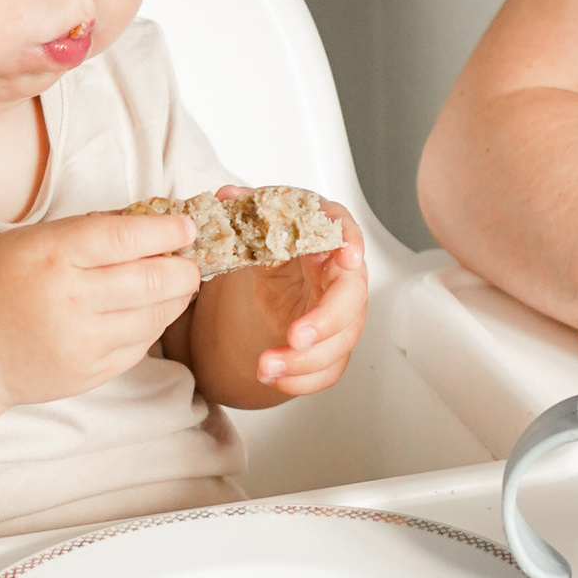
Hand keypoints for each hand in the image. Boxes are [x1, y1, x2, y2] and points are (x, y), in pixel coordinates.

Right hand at [0, 206, 199, 416]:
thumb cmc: (1, 283)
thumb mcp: (34, 239)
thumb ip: (92, 228)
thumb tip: (154, 218)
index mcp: (54, 256)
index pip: (128, 237)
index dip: (168, 231)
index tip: (187, 227)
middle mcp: (71, 300)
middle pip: (155, 279)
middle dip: (185, 267)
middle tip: (190, 259)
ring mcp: (83, 341)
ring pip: (157, 315)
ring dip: (176, 296)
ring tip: (174, 282)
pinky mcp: (91, 372)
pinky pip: (142, 344)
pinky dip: (154, 323)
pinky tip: (146, 311)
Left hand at [231, 206, 368, 397]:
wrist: (282, 273)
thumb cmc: (282, 244)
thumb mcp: (260, 221)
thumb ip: (245, 208)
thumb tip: (225, 197)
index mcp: (328, 238)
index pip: (348, 235)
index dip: (352, 244)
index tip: (348, 257)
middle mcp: (343, 277)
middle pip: (351, 301)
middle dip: (325, 322)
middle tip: (295, 337)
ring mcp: (342, 315)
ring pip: (340, 343)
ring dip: (304, 361)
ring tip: (265, 366)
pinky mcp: (332, 346)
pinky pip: (328, 370)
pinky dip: (301, 380)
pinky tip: (273, 377)